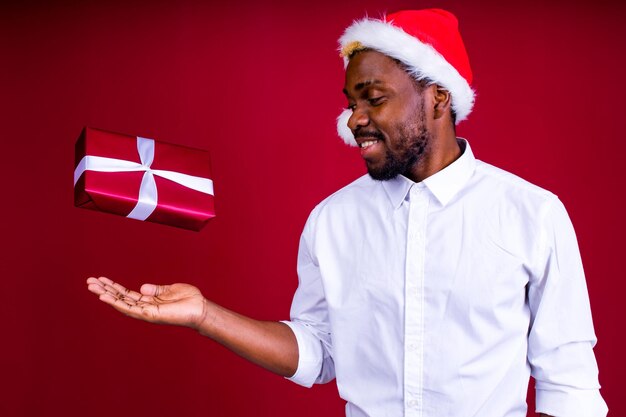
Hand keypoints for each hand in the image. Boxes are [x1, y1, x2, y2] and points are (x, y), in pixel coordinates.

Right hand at [86, 277, 207, 329]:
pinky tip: (106, 297)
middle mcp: (145, 308)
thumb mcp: (169, 290)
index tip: (101, 280)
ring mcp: (146, 312)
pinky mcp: (149, 315)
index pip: (127, 294)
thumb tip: (141, 287)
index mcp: (149, 301)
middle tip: (89, 282)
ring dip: (106, 295)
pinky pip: (130, 308)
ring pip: (121, 303)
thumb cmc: (188, 299)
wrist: (200, 308)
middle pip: (120, 298)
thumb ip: (155, 290)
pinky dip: (117, 303)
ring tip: (92, 287)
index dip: (114, 287)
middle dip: (105, 290)